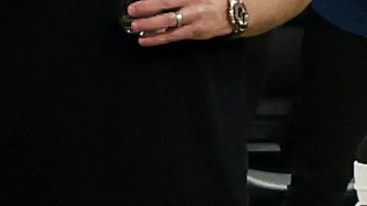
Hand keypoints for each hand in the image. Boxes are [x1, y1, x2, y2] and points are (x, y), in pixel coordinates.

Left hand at [124, 0, 247, 45]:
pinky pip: (173, 37)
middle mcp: (193, 7)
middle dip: (148, 10)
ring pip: (169, 25)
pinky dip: (157, 39)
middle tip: (131, 12)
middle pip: (167, 8)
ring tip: (135, 28)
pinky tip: (145, 40)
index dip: (154, 0)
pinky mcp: (194, 34)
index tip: (138, 2)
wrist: (235, 12)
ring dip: (150, 27)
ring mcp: (193, 22)